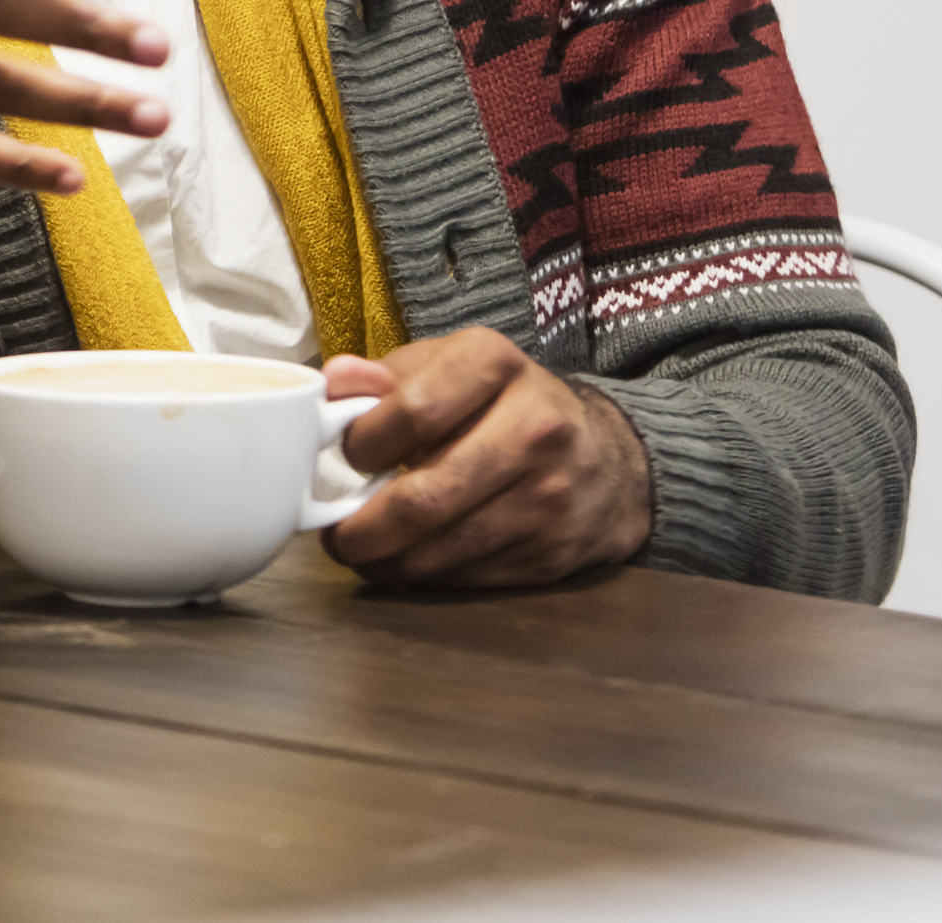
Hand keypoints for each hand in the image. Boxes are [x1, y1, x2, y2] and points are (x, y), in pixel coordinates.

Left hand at [321, 328, 654, 587]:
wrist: (608, 457)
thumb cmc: (504, 403)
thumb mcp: (452, 365)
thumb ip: (388, 374)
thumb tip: (334, 381)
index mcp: (496, 365)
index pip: (413, 411)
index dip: (362, 443)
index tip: (344, 458)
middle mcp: (533, 429)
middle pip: (425, 497)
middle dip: (363, 528)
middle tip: (335, 535)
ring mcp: (548, 496)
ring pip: (442, 548)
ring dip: (386, 561)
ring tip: (362, 552)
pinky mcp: (552, 552)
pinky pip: (468, 577)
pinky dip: (426, 576)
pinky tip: (408, 562)